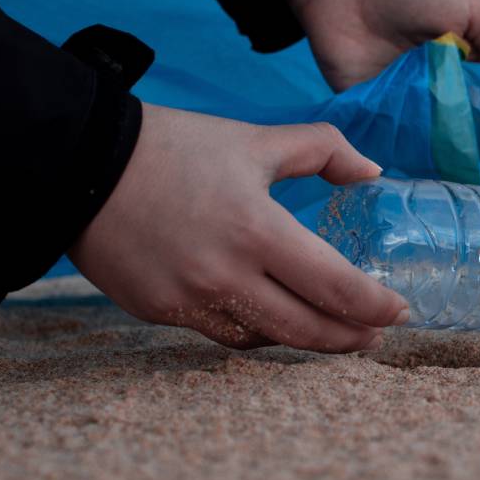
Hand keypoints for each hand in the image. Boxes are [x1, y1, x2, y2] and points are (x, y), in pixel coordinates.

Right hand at [68, 104, 408, 351]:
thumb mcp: (255, 138)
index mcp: (257, 229)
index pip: (335, 287)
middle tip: (376, 336)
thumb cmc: (175, 148)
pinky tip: (277, 321)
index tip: (398, 311)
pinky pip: (222, 334)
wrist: (81, 165)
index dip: (373, 307)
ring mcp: (189, 300)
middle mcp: (225, 275)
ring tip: (334, 332)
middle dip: (350, 338)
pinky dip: (257, 331)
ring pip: (265, 339)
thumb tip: (372, 172)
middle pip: (306, 329)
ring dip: (306, 341)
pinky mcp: (159, 311)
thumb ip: (323, 150)